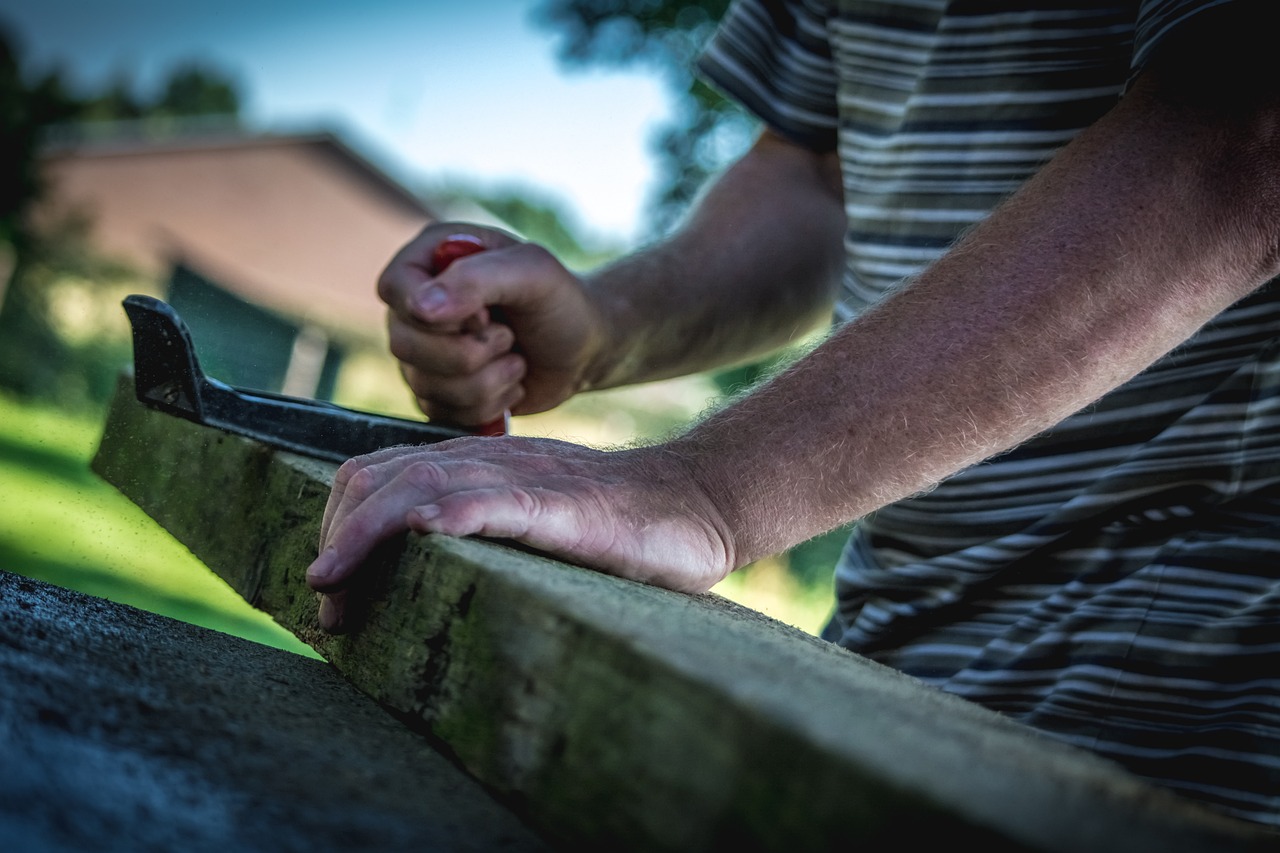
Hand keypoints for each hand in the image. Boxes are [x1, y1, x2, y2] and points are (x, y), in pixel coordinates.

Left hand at [305, 438, 735, 631]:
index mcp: (476, 467)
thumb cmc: (619, 527)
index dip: (338, 525)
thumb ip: (480, 528)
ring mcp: (525, 479)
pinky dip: (449, 514)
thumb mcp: (533, 521)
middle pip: (379, 477)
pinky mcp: (563, 505)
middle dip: (336, 540)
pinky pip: (495, 501)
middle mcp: (489, 463)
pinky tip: (423, 534)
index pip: (376, 474)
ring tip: (336, 586)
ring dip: (366, 536)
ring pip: (421, 485)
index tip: (329, 587)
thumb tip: (416, 571)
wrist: (696, 500)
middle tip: (326, 607)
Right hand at [378, 223, 608, 426]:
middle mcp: (417, 304)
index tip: (487, 314)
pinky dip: (487, 405)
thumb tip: (418, 308)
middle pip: (404, 345)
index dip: (438, 314)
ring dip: (487, 380)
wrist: (585, 348)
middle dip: (470, 353)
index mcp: (431, 258)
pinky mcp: (437, 392)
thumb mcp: (532, 272)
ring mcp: (423, 352)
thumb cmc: (561, 301)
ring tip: (515, 359)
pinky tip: (508, 383)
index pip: (395, 288)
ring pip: (425, 386)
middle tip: (509, 336)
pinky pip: (441, 414)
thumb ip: (476, 280)